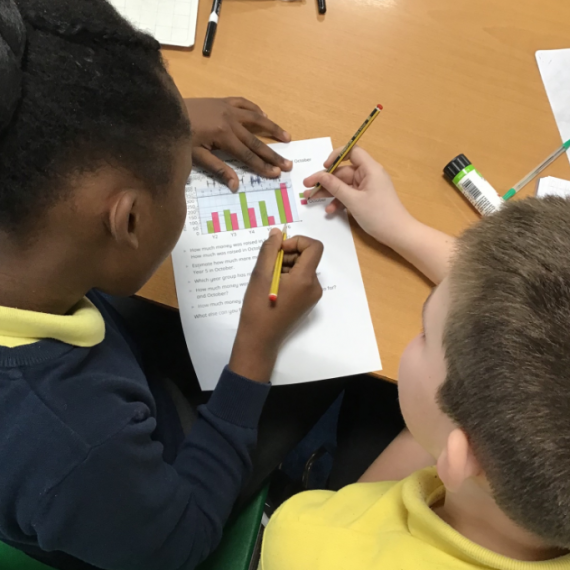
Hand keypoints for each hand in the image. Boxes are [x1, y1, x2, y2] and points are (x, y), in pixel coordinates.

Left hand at [185, 97, 292, 191]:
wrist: (164, 110)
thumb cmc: (178, 136)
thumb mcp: (196, 156)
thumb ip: (218, 169)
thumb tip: (236, 186)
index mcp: (223, 135)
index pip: (247, 155)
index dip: (262, 166)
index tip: (277, 173)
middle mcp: (229, 120)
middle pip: (256, 140)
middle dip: (273, 153)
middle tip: (288, 163)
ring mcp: (227, 108)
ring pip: (256, 118)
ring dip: (272, 128)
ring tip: (287, 137)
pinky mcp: (222, 101)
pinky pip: (244, 103)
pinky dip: (255, 109)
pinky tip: (264, 116)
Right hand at [229, 228, 323, 381]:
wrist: (260, 340)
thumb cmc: (258, 307)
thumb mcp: (260, 275)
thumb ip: (270, 250)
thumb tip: (277, 233)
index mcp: (306, 279)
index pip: (314, 247)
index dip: (297, 241)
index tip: (278, 249)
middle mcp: (314, 287)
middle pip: (307, 258)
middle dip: (288, 255)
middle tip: (268, 266)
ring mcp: (312, 296)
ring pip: (303, 269)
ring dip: (286, 266)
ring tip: (268, 279)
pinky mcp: (306, 303)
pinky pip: (301, 281)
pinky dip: (288, 278)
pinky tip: (272, 288)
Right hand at [303, 146, 414, 247]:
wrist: (397, 234)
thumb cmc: (379, 215)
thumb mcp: (353, 200)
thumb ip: (335, 186)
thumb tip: (320, 175)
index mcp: (370, 169)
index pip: (352, 151)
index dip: (336, 156)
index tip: (324, 166)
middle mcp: (368, 175)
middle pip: (342, 172)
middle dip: (325, 180)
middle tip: (307, 187)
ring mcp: (367, 188)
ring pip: (343, 185)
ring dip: (328, 192)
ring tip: (310, 199)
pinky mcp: (365, 199)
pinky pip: (348, 195)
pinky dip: (338, 201)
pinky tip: (329, 210)